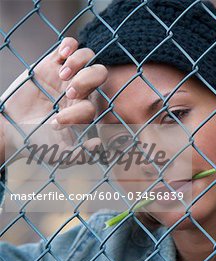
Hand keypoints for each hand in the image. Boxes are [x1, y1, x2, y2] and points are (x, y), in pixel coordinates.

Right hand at [0, 37, 105, 165]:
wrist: (10, 129)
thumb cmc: (36, 142)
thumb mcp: (56, 154)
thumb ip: (77, 154)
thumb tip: (98, 144)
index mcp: (84, 110)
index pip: (92, 105)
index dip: (78, 112)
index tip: (56, 121)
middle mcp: (80, 90)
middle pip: (99, 74)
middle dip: (86, 80)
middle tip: (69, 92)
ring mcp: (66, 75)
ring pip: (87, 57)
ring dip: (78, 62)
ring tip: (62, 73)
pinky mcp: (51, 63)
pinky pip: (69, 45)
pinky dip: (69, 45)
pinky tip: (61, 55)